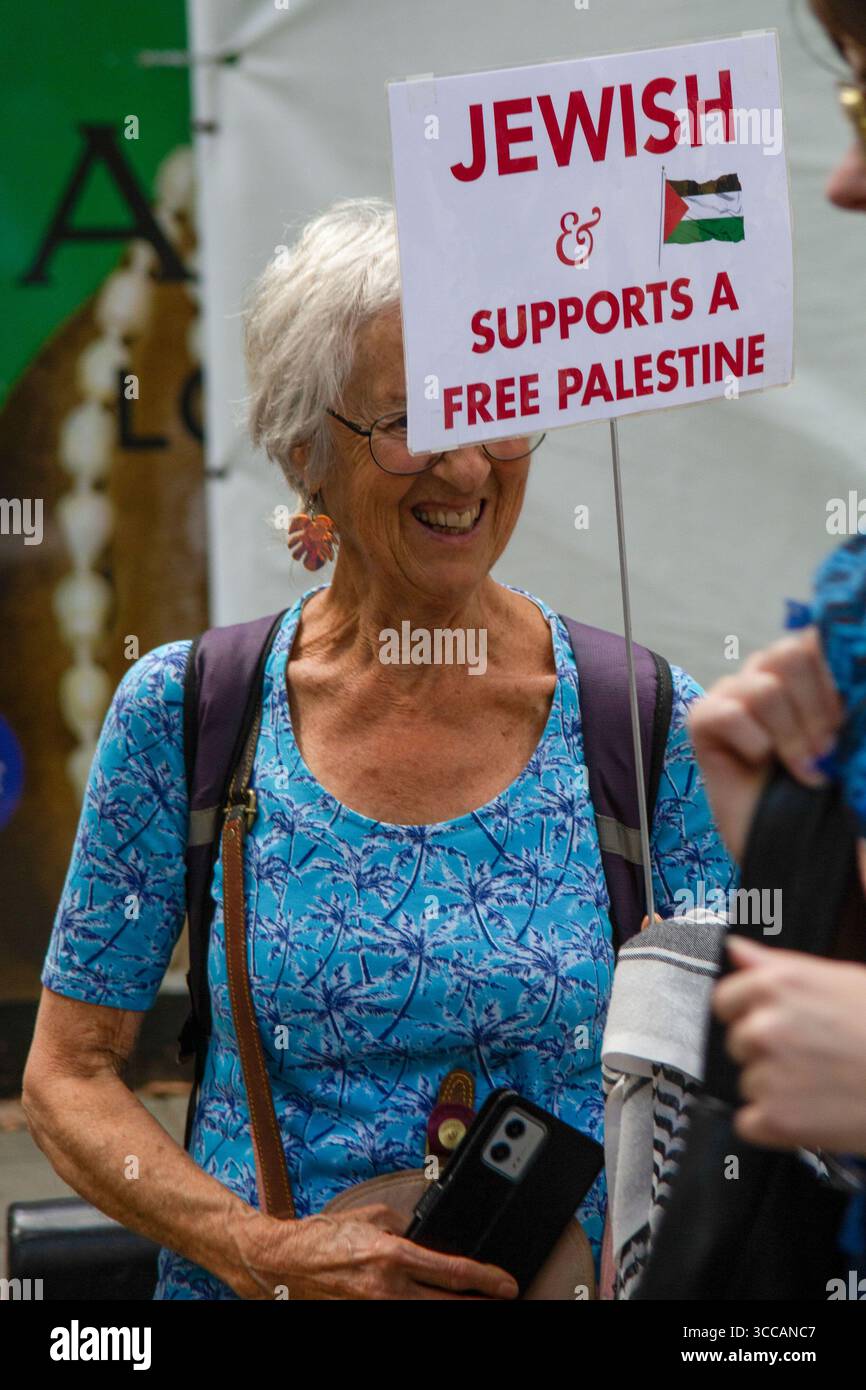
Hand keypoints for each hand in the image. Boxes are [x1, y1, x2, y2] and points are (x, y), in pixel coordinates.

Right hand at [226, 1201, 519, 1300]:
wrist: (284, 1264)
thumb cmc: (325, 1237)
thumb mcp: (373, 1218)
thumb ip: (405, 1228)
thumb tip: (427, 1238)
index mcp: (393, 1255)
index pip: (453, 1272)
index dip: (486, 1280)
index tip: (507, 1284)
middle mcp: (388, 1288)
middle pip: (448, 1305)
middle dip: (478, 1304)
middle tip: (498, 1298)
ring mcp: (376, 1310)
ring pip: (428, 1317)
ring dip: (450, 1309)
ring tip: (469, 1303)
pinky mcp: (365, 1318)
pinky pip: (402, 1317)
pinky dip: (421, 1311)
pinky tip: (432, 1304)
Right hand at [688, 628, 843, 861]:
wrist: (799, 847)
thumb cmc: (834, 796)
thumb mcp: (857, 748)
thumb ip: (856, 707)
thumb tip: (857, 665)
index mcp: (812, 670)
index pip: (820, 637)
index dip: (836, 672)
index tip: (846, 719)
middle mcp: (772, 673)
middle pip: (791, 652)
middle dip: (817, 710)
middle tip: (827, 752)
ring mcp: (735, 693)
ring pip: (765, 687)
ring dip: (791, 737)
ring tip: (801, 769)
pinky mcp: (704, 719)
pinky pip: (730, 713)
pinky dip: (754, 744)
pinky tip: (759, 766)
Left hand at [713, 936, 865, 1152]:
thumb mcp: (838, 978)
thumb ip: (776, 965)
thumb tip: (737, 949)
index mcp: (777, 985)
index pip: (724, 1001)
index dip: (748, 1014)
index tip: (770, 1025)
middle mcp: (765, 1026)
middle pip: (737, 1044)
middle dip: (767, 1052)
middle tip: (813, 1057)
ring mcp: (768, 1073)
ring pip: (748, 1084)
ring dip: (776, 1088)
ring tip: (823, 1082)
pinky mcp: (777, 1118)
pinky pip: (750, 1123)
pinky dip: (775, 1125)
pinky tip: (813, 1111)